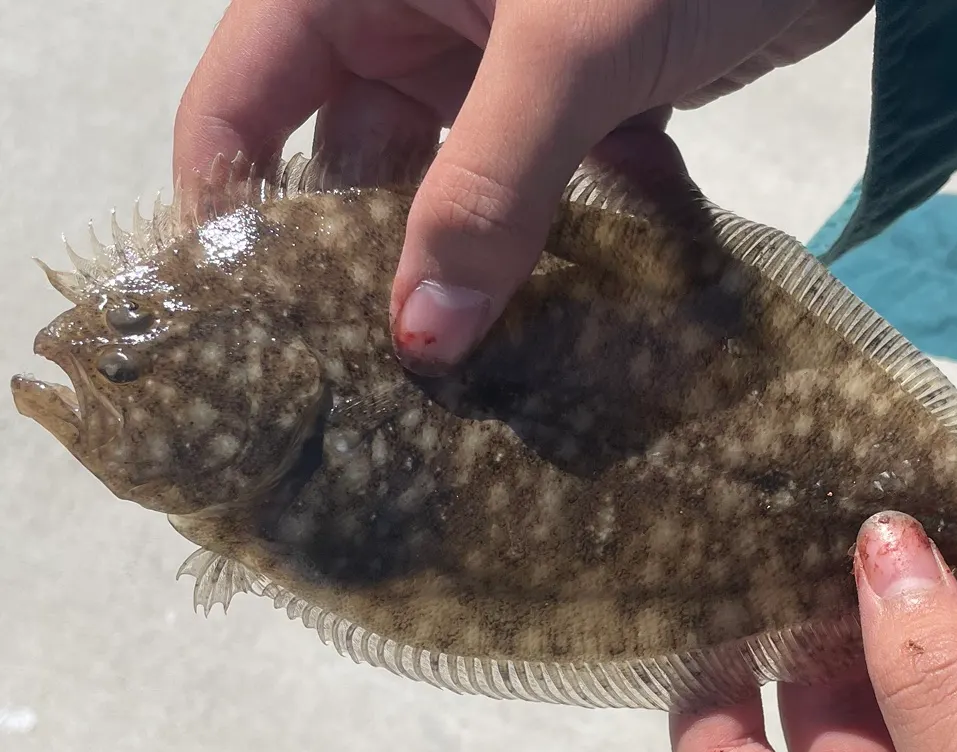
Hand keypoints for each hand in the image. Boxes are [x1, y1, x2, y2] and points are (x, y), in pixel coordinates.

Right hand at [174, 0, 870, 369]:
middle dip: (374, 265)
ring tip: (485, 382)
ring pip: (468, 188)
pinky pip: (566, 187)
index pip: (246, 95)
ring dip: (486, 272)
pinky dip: (588, 244)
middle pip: (359, 159)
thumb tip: (423, 339)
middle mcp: (421, 16)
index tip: (256, 332)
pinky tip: (601, 322)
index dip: (234, 207)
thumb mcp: (566, 49)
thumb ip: (491, 189)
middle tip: (384, 388)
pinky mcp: (598, 93)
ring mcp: (511, 58)